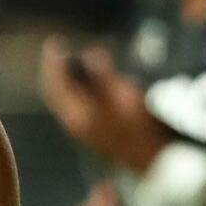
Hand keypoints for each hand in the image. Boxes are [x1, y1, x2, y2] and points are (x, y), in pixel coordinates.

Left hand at [39, 38, 165, 171]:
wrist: (151, 160)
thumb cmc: (142, 127)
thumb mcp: (127, 96)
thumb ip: (105, 76)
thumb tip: (91, 55)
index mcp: (80, 114)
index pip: (57, 85)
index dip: (54, 63)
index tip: (54, 44)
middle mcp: (75, 123)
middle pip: (56, 92)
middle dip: (54, 70)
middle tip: (56, 48)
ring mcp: (81, 129)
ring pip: (63, 99)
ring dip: (62, 79)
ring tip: (66, 60)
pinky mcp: (89, 131)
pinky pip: (72, 105)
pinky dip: (71, 90)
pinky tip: (81, 81)